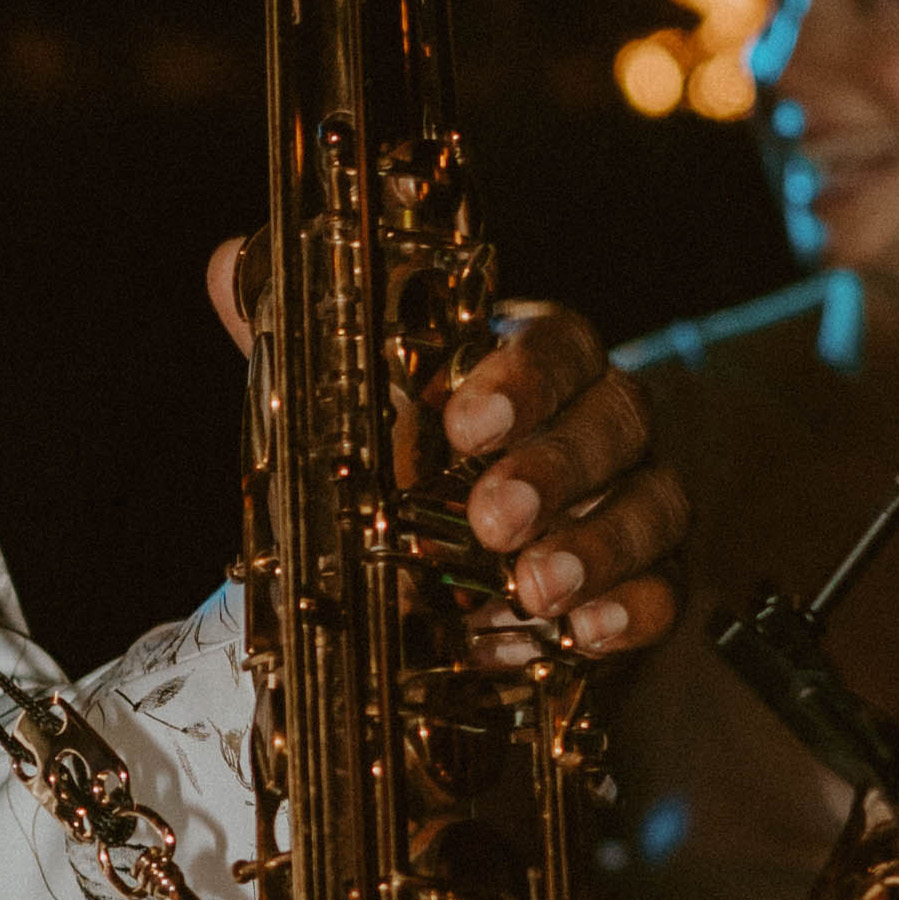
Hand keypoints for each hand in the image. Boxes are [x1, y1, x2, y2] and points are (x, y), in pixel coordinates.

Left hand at [207, 240, 685, 653]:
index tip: (464, 422)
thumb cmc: (426, 455)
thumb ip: (300, 343)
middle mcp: (601, 420)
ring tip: (534, 592)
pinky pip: (668, 585)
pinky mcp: (654, 574)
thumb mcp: (360, 402)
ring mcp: (636, 496)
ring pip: (653, 503)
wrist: (490, 544)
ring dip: (597, 547)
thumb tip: (230, 265)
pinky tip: (587, 634)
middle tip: (493, 520)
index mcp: (536, 364)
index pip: (555, 344)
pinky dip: (634, 609)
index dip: (521, 379)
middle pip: (614, 419)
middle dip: (554, 470)